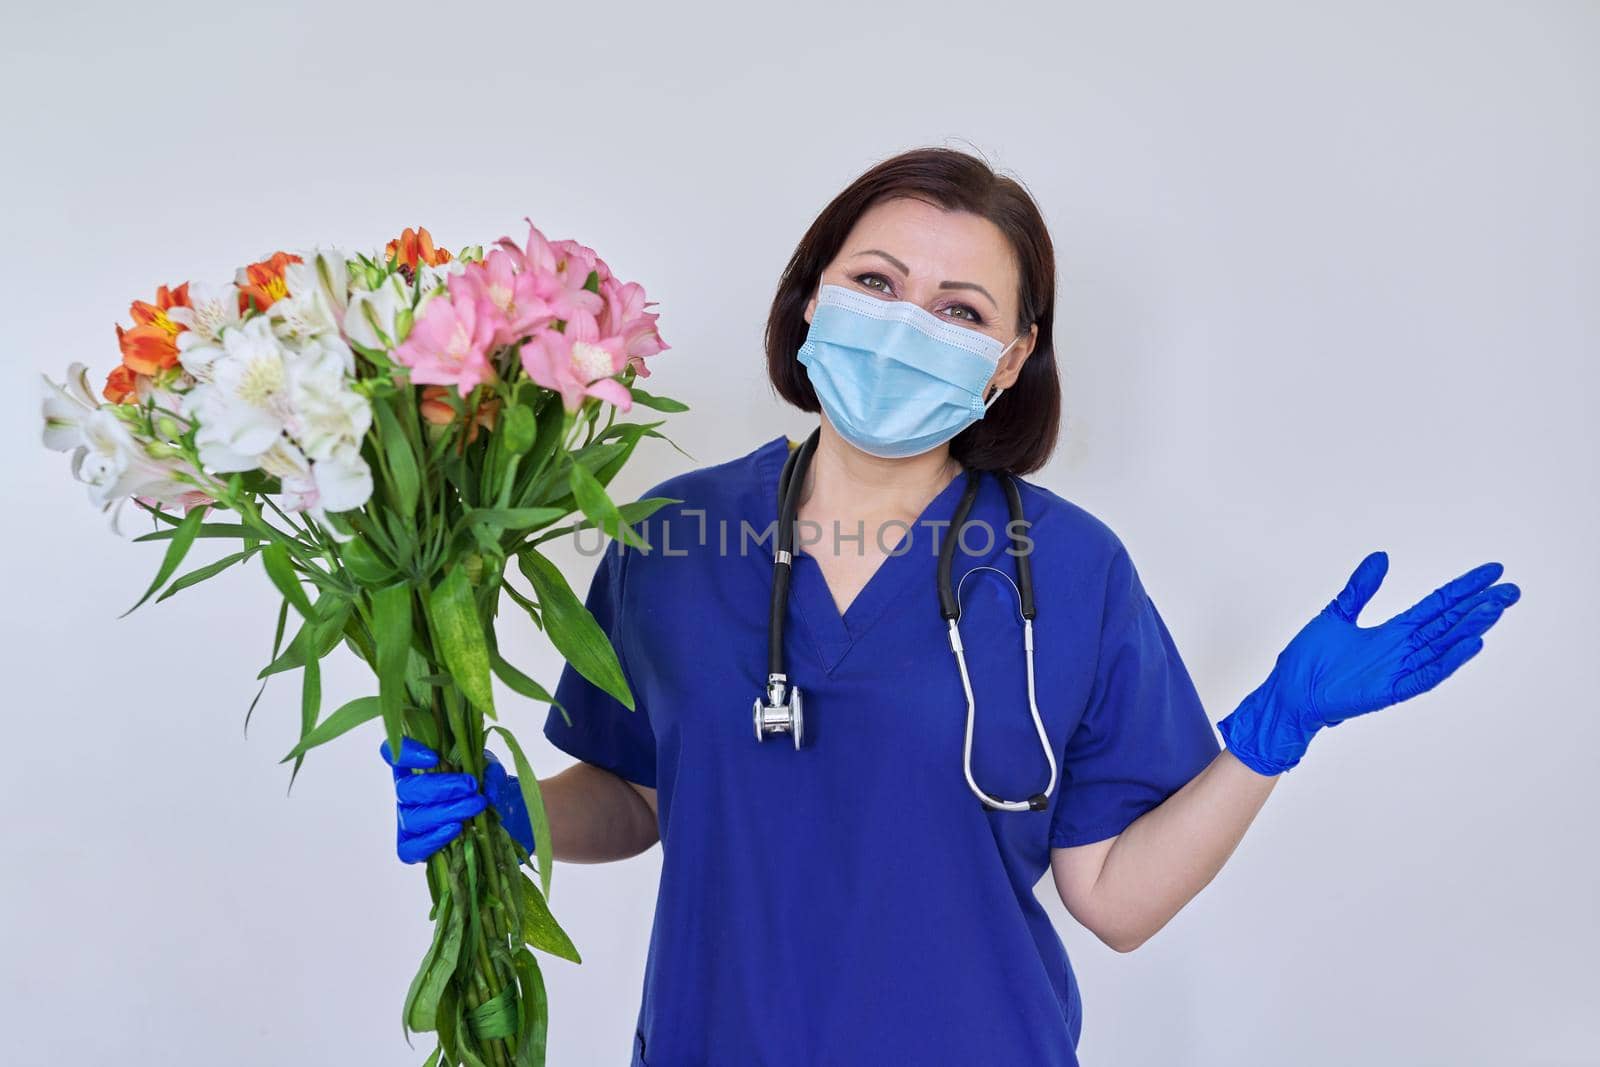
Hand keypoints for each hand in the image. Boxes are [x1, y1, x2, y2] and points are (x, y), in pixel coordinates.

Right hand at [379, 737, 536, 863]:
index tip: (434, 757)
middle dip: (440, 787)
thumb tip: (486, 787)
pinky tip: (455, 829)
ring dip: (446, 811)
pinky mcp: (412, 848)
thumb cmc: (484, 790)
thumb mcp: (491, 772)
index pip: (393, 754)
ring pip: (412, 818)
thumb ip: (489, 771)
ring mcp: (407, 822)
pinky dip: (433, 840)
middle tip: (470, 786)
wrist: (500, 821)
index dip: (406, 754)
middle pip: (405, 789)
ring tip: (475, 806)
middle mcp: (407, 794)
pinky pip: (411, 848)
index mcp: (416, 768)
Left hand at [1217, 551, 1520, 775]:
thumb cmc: (1309, 661)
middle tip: (1512, 589)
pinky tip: (1470, 644)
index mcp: (1392, 632)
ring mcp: (1397, 670)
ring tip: (1496, 608)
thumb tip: (1381, 557)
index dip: (1464, 589)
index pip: (1437, 605)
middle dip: (1480, 607)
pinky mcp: (1388, 690)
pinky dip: (1448, 661)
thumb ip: (1361, 588)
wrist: (1288, 692)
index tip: (1492, 573)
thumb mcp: (1337, 613)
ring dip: (1470, 628)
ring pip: (1443, 646)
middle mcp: (1401, 650)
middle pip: (1449, 624)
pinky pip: (1425, 675)